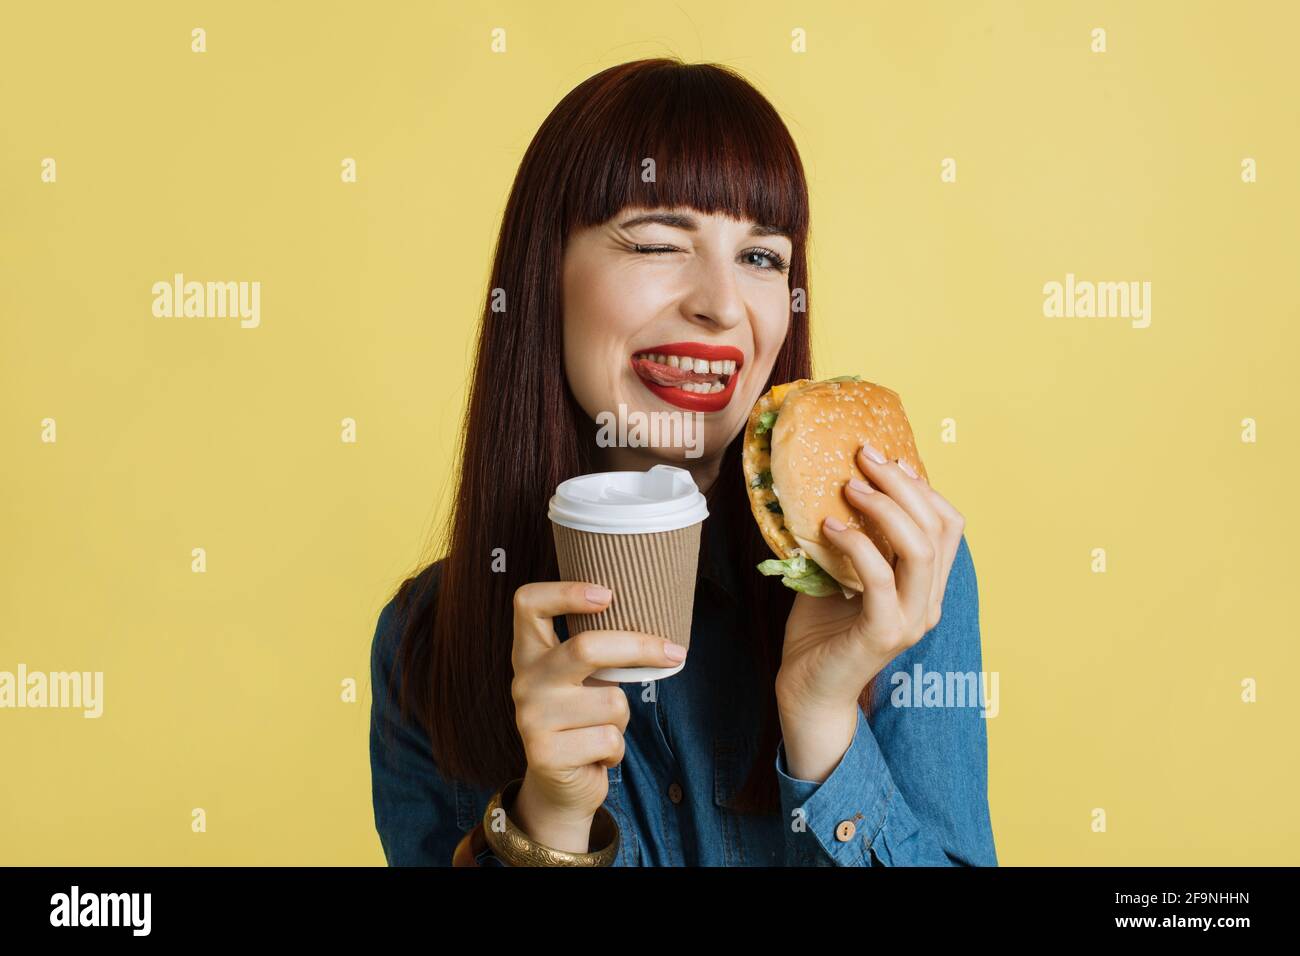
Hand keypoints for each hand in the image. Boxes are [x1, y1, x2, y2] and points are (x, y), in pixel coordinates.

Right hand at [509, 580, 685, 852]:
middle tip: (676, 653)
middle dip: (639, 648)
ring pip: (610, 702)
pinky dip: (616, 750)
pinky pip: (609, 739)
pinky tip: (597, 755)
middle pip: (585, 648)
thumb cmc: (582, 720)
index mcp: (531, 654)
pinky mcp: (545, 754)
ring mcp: (531, 718)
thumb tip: (659, 631)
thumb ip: (598, 653)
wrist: (560, 787)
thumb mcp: (582, 680)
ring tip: (603, 730)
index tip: (608, 593)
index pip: (528, 604)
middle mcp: (524, 681)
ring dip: (622, 719)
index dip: (565, 591)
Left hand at [776, 445, 965, 718]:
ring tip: (850, 487)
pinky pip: (880, 578)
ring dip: (885, 508)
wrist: (808, 691)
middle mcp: (928, 602)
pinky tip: (829, 527)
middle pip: (939, 527)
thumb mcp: (841, 573)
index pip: (947, 525)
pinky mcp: (882, 633)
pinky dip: (856, 544)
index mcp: (926, 586)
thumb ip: (854, 539)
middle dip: (903, 483)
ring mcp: (910, 620)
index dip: (921, 486)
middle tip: (865, 457)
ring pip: (919, 548)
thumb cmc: (821, 632)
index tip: (884, 458)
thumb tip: (840, 484)